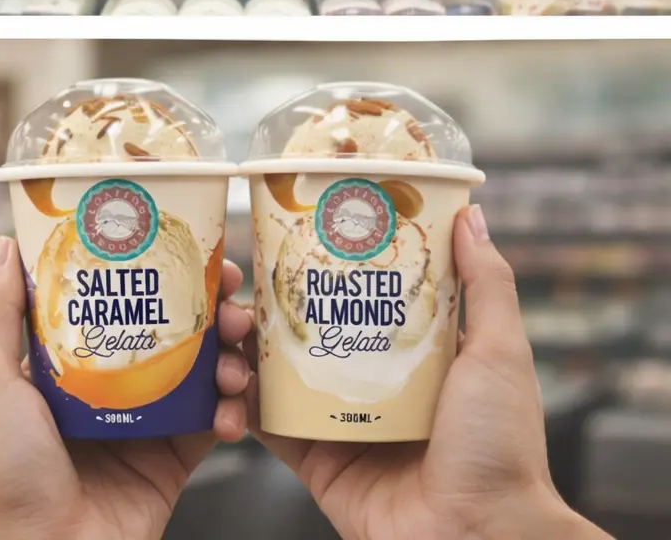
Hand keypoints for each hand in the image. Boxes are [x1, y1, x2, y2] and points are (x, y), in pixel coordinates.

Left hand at [0, 236, 252, 539]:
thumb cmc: (0, 470)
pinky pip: (215, 423)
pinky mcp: (172, 460)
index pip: (110, 297)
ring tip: (238, 341)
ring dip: (229, 348)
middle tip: (229, 286)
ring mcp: (143, 422)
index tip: (177, 239)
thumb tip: (7, 245)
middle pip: (166, 326)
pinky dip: (235, 408)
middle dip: (205, 300)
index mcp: (62, 362)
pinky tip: (236, 403)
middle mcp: (105, 386)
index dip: (145, 266)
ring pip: (200, 367)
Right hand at [246, 205, 609, 539]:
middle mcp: (372, 383)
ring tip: (227, 335)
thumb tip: (470, 213)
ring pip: (272, 373)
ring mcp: (338, 421)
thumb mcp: (499, 353)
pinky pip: (264, 426)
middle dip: (264, 303)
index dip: (320, 263)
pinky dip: (235, 407)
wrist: (477, 536)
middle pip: (305, 329)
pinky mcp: (313, 460)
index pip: (357, 294)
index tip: (286, 231)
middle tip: (239, 283)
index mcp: (414, 354)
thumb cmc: (500, 448)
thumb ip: (487, 285)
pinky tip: (222, 384)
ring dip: (240, 350)